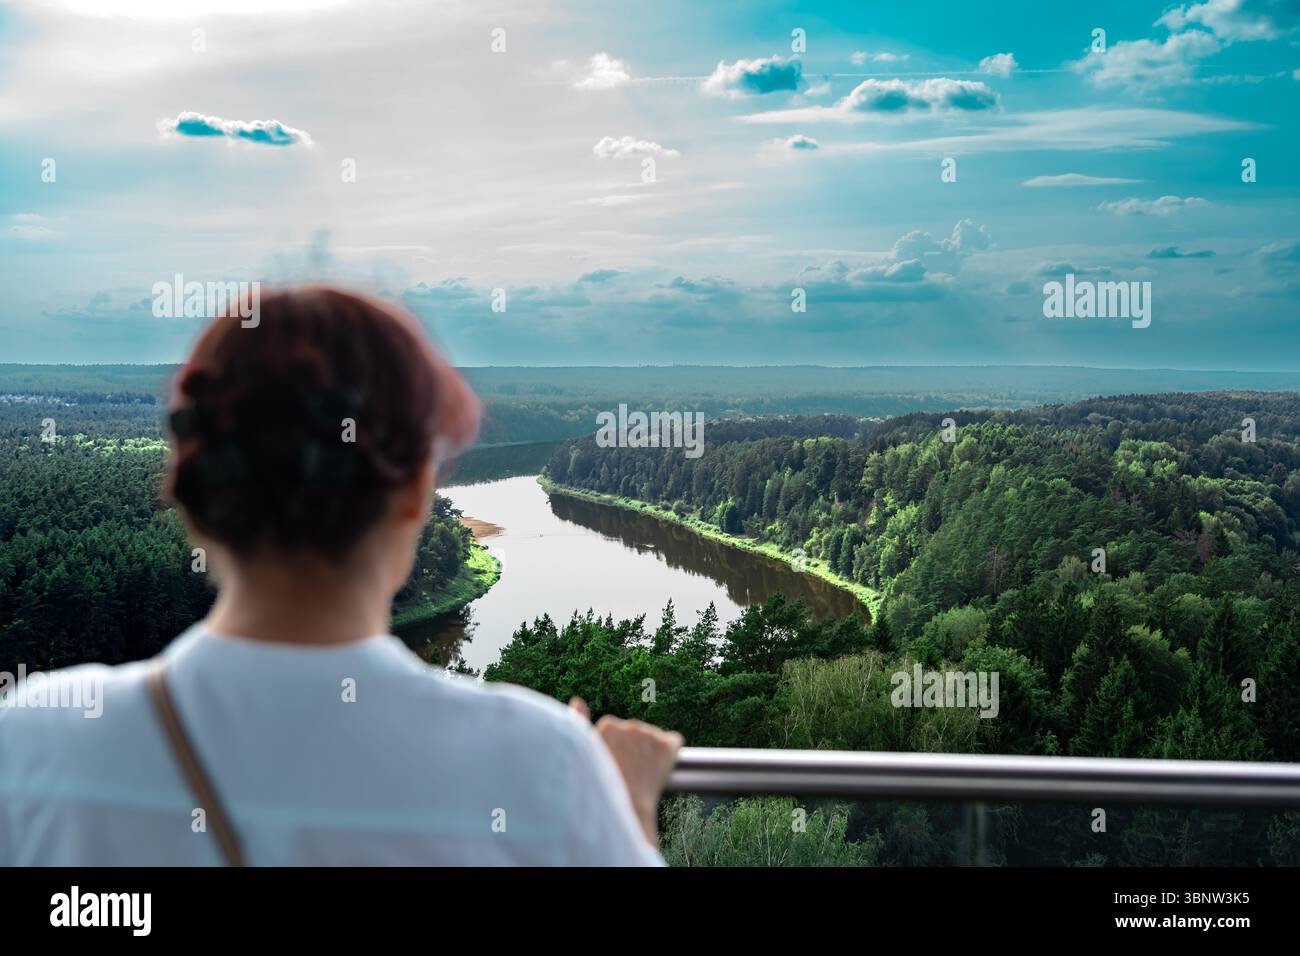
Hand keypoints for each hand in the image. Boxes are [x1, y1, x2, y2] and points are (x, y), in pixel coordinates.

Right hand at [569, 698, 683, 843]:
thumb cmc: (600, 787)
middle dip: (633, 750)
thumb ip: (579, 724)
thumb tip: (577, 700)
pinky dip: (670, 753)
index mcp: (608, 724)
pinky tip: (660, 768)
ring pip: (653, 740)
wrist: (625, 810)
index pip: (618, 731)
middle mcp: (630, 725)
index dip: (617, 751)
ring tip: (639, 775)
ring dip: (649, 753)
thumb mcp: (585, 755)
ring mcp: (650, 734)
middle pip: (635, 735)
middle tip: (626, 773)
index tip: (614, 766)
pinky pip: (674, 742)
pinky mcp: (668, 745)